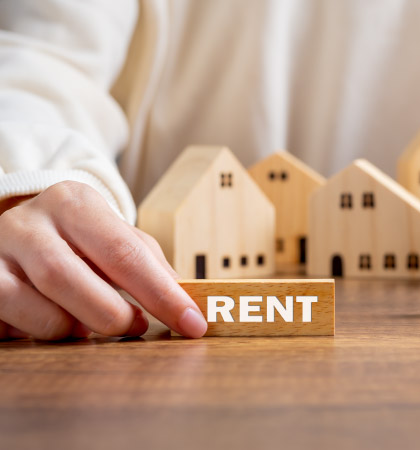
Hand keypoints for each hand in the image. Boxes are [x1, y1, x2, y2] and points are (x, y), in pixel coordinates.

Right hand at [0, 181, 206, 339]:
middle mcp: (30, 221)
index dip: (163, 295)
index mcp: (75, 202)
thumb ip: (151, 265)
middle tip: (135, 326)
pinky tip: (57, 323)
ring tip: (90, 325)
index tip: (193, 324)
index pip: (126, 253)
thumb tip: (187, 303)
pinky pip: (13, 323)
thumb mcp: (115, 237)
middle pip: (74, 280)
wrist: (15, 227)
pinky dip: (43, 332)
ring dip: (76, 328)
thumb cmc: (77, 239)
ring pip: (40, 309)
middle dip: (114, 315)